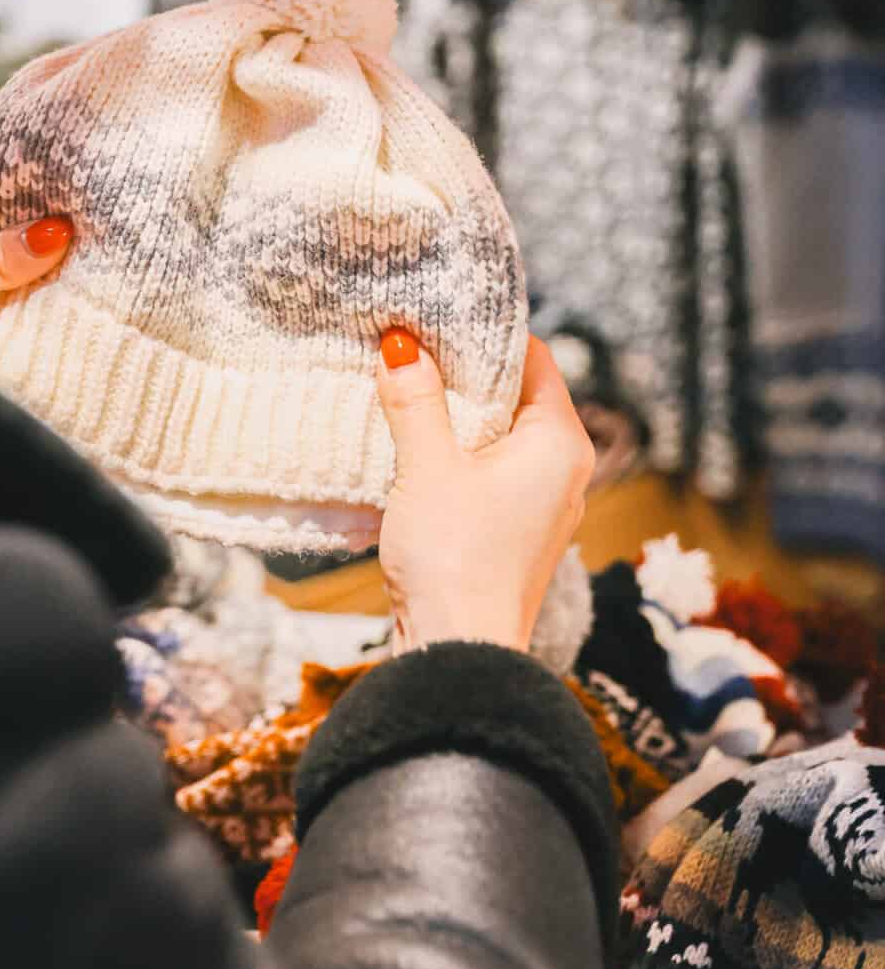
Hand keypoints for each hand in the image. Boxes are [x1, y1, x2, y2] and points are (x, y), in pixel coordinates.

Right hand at [376, 334, 593, 656]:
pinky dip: (458, 454)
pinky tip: (414, 448)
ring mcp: (543, 505)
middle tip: (411, 343)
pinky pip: (491, 473)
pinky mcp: (516, 533)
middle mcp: (565, 470)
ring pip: (501, 437)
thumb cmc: (455, 557)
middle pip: (517, 395)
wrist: (459, 656)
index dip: (488, 332)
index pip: (535, 358)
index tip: (441, 312)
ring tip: (405, 389)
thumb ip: (416, 400)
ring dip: (457, 416)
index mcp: (561, 442)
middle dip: (465, 372)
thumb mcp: (427, 466)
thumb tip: (402, 344)